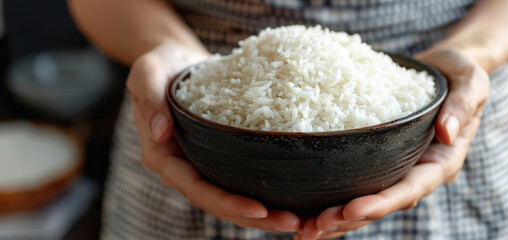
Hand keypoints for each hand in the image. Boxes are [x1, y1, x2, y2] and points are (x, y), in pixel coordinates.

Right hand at [127, 44, 301, 232]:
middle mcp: (181, 169)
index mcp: (162, 156)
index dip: (226, 203)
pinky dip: (262, 195)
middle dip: (253, 217)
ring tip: (295, 221)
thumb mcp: (147, 72)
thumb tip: (160, 132)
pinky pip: (238, 184)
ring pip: (230, 200)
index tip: (259, 208)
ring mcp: (200, 166)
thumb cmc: (160, 65)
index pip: (196, 188)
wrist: (175, 62)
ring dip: (262, 215)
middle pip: (217, 204)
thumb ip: (149, 99)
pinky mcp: (217, 159)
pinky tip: (289, 200)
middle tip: (290, 223)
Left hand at [296, 47, 489, 239]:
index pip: (411, 189)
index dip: (381, 202)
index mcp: (442, 162)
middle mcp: (419, 172)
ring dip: (337, 218)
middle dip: (349, 219)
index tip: (351, 209)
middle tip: (314, 228)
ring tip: (304, 230)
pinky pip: (358, 182)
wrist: (449, 69)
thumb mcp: (472, 83)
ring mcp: (400, 168)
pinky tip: (307, 207)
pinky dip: (334, 197)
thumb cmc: (462, 74)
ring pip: (367, 201)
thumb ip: (462, 106)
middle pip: (383, 203)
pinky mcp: (383, 159)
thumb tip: (447, 132)